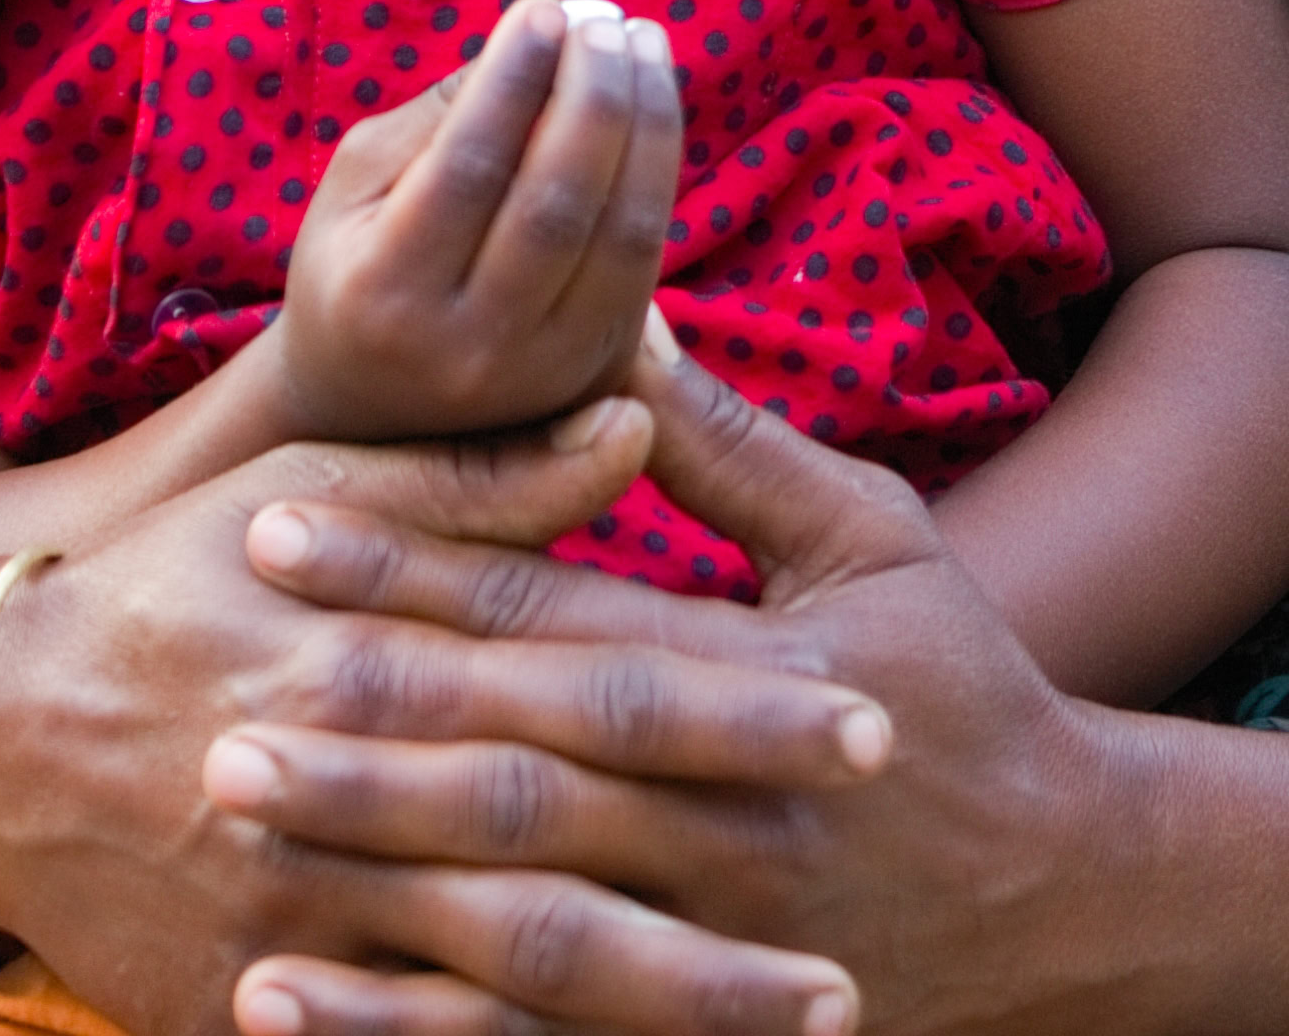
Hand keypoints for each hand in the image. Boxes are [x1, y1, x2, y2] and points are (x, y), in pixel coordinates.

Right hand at [0, 395, 890, 1035]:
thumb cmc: (178, 583)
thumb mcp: (324, 484)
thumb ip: (490, 474)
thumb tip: (638, 414)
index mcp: (401, 642)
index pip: (609, 670)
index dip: (743, 702)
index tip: (871, 723)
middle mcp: (368, 778)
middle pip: (584, 830)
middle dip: (734, 881)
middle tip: (879, 913)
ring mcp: (316, 907)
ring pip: (519, 968)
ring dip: (668, 1002)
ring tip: (811, 1017)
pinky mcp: (259, 1001)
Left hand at [206, 325, 1150, 1035]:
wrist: (1073, 892)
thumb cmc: (966, 688)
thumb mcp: (873, 535)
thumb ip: (731, 447)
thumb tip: (614, 323)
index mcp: (766, 683)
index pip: (558, 617)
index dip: (414, 570)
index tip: (279, 530)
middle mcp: (733, 822)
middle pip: (522, 776)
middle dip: (364, 740)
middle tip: (214, 708)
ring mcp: (717, 951)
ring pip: (516, 932)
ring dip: (366, 891)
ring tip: (234, 849)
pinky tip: (286, 1009)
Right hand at [275, 0, 683, 441]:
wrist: (373, 416)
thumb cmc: (357, 268)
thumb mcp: (357, 187)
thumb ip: (439, 117)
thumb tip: (539, 36)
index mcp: (383, 294)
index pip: (467, 169)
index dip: (513, 80)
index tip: (543, 8)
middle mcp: (467, 347)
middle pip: (555, 204)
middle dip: (592, 94)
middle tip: (603, 20)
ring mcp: (542, 372)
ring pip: (620, 234)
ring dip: (645, 124)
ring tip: (640, 44)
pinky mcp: (598, 375)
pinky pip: (645, 260)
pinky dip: (656, 173)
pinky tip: (651, 107)